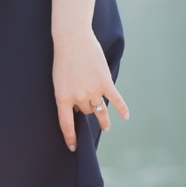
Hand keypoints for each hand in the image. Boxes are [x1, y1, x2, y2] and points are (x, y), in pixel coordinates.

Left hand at [51, 30, 127, 150]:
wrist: (72, 39)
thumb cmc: (63, 58)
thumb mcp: (59, 80)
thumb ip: (69, 95)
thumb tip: (82, 108)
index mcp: (63, 98)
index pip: (66, 124)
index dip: (70, 138)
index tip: (73, 148)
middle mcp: (79, 97)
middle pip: (85, 111)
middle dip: (85, 109)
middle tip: (86, 104)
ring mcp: (93, 90)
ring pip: (98, 108)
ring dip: (102, 118)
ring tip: (106, 127)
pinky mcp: (105, 82)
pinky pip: (115, 99)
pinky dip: (122, 109)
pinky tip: (126, 116)